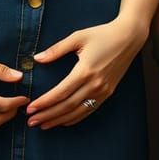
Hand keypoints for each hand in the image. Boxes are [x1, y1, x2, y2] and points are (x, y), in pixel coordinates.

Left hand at [26, 17, 148, 128]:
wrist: (128, 37)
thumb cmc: (102, 34)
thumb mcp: (78, 37)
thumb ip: (57, 49)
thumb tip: (37, 59)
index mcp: (85, 70)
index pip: (60, 92)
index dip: (44, 102)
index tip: (30, 109)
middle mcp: (94, 84)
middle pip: (67, 106)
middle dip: (47, 115)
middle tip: (31, 122)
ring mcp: (102, 91)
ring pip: (77, 112)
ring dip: (59, 120)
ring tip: (43, 125)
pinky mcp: (108, 93)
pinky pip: (89, 110)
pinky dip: (74, 118)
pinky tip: (63, 121)